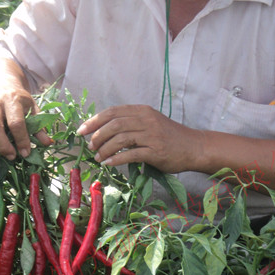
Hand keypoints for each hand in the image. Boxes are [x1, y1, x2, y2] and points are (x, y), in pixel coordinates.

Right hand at [0, 59, 51, 158]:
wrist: (1, 85)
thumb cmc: (18, 101)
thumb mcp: (32, 109)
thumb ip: (39, 126)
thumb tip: (48, 143)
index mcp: (13, 100)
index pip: (16, 122)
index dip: (21, 140)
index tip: (25, 153)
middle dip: (2, 145)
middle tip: (10, 156)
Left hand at [77, 104, 201, 172]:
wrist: (193, 147)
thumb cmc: (169, 137)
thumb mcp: (149, 123)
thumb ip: (130, 123)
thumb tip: (102, 131)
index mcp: (142, 110)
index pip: (112, 112)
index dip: (94, 121)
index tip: (81, 131)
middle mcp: (146, 120)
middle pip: (114, 124)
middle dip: (97, 136)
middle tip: (90, 146)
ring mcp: (152, 135)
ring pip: (121, 139)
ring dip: (105, 149)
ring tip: (98, 157)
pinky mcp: (156, 151)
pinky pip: (131, 154)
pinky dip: (117, 159)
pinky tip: (109, 164)